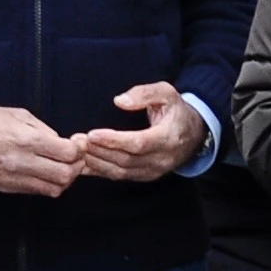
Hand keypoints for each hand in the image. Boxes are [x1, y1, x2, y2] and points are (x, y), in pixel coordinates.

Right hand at [0, 105, 85, 196]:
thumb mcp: (17, 114)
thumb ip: (43, 130)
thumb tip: (61, 143)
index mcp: (26, 139)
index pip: (69, 153)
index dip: (79, 149)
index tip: (76, 144)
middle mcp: (21, 162)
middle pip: (65, 175)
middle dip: (75, 166)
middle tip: (72, 158)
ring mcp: (13, 178)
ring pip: (54, 189)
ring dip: (62, 179)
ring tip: (58, 167)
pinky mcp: (6, 188)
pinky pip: (36, 192)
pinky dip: (45, 184)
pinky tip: (42, 173)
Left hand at [74, 83, 210, 184]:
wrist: (194, 134)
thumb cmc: (176, 111)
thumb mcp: (166, 93)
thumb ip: (144, 93)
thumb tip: (119, 101)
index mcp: (168, 138)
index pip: (138, 143)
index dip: (113, 140)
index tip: (92, 134)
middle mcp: (161, 159)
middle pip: (125, 159)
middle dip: (99, 151)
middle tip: (77, 141)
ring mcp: (153, 171)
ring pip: (121, 171)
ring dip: (96, 163)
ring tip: (77, 150)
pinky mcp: (145, 176)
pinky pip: (120, 177)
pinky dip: (99, 172)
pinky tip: (82, 164)